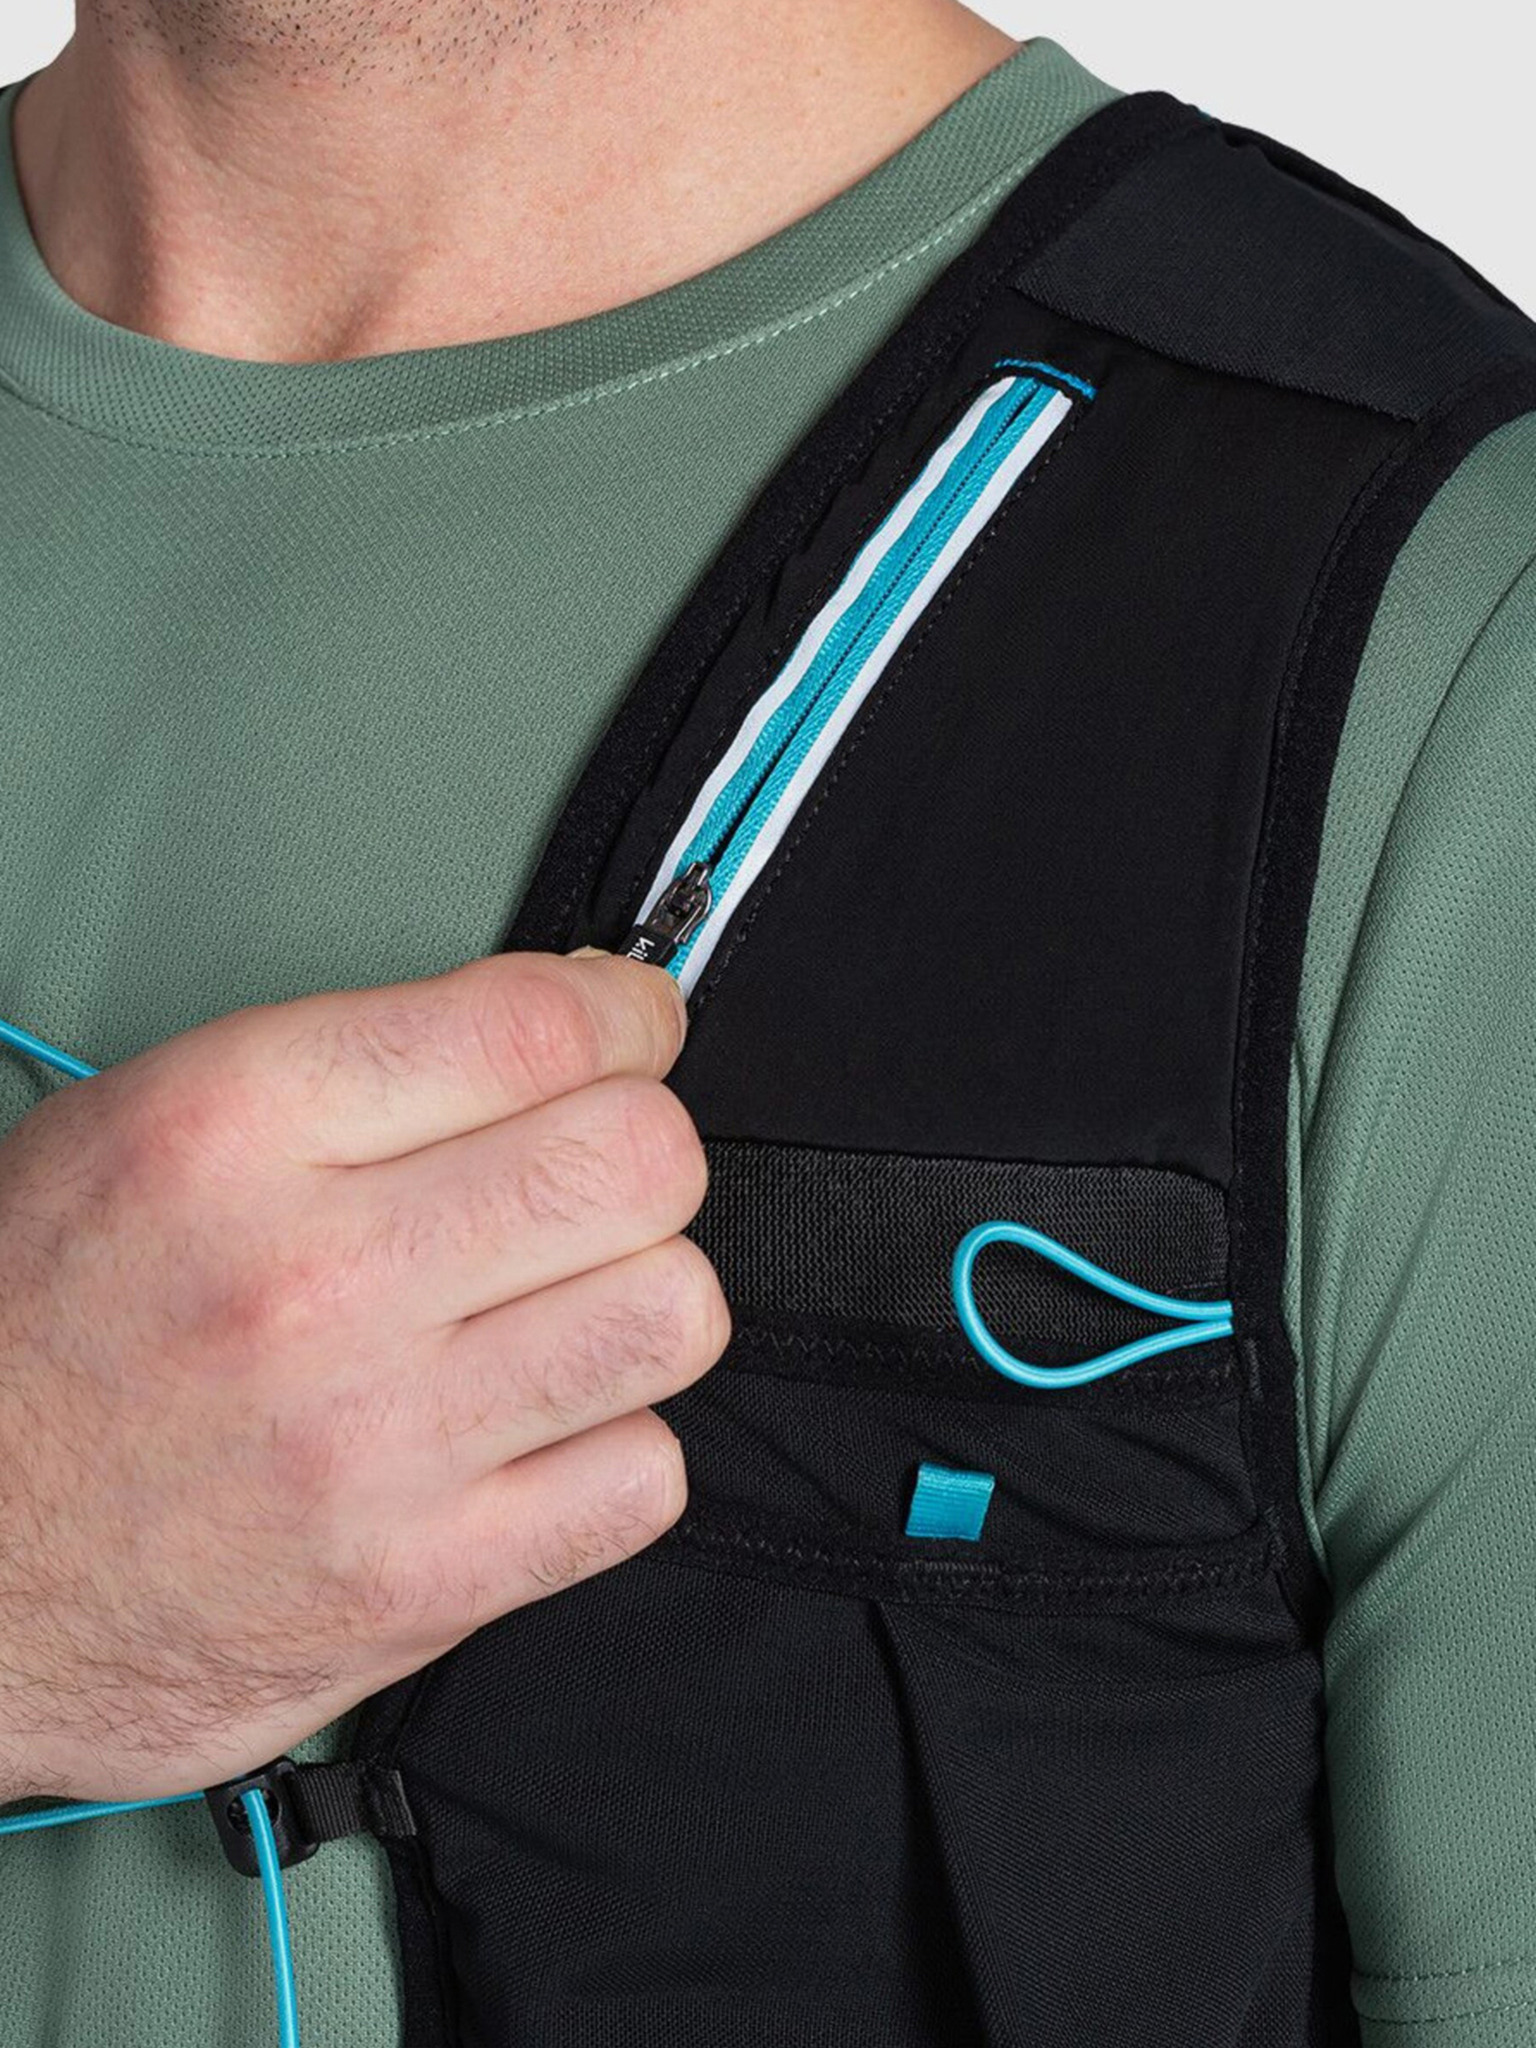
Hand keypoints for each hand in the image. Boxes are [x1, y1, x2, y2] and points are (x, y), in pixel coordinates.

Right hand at [0, 952, 725, 1803]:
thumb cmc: (41, 1329)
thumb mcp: (148, 1125)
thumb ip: (361, 1066)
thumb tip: (569, 1030)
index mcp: (234, 1128)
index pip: (537, 1028)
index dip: (625, 1015)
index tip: (630, 1032)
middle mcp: (313, 1280)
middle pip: (637, 1162)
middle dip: (644, 1150)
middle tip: (596, 1176)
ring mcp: (375, 1444)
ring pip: (669, 1314)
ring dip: (643, 1296)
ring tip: (568, 1306)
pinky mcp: (417, 1586)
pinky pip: (642, 1482)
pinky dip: (616, 1450)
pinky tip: (540, 1432)